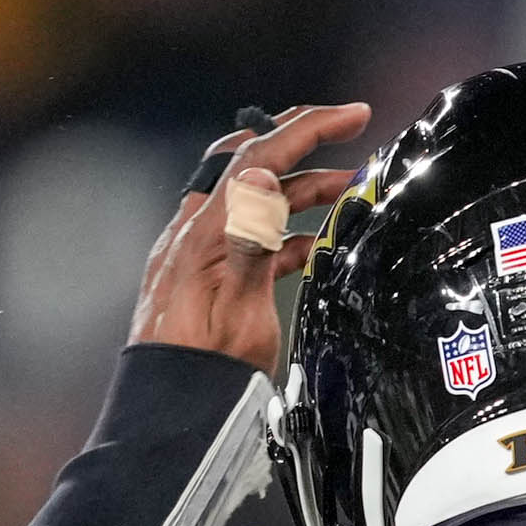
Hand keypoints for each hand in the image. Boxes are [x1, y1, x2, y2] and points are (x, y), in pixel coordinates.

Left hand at [128, 102, 373, 374]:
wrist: (173, 410)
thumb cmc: (201, 366)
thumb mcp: (235, 304)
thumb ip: (249, 238)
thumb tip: (263, 178)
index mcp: (206, 229)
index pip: (261, 157)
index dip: (309, 128)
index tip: (353, 115)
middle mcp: (202, 232)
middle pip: (257, 167)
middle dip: (306, 146)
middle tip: (352, 136)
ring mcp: (208, 254)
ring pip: (262, 204)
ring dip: (305, 191)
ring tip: (349, 192)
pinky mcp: (216, 279)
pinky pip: (257, 240)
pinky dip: (290, 232)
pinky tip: (318, 245)